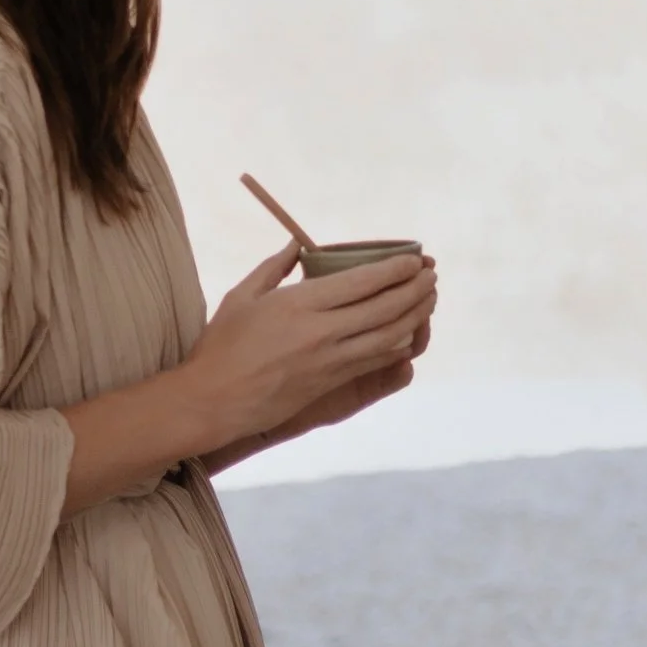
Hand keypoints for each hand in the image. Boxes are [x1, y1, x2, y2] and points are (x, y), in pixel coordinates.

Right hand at [182, 244, 437, 458]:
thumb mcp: (242, 296)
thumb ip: (273, 268)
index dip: (394, 270)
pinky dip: (396, 343)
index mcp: (299, 304)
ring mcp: (329, 360)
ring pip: (387, 335)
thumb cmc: (221, 346)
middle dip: (414, 290)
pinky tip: (406, 333)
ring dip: (413, 316)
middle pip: (384, 308)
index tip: (414, 260)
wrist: (215, 401)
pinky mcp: (330, 382)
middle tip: (431, 277)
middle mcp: (321, 332)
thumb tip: (297, 245)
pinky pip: (374, 359)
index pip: (361, 282)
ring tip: (429, 300)